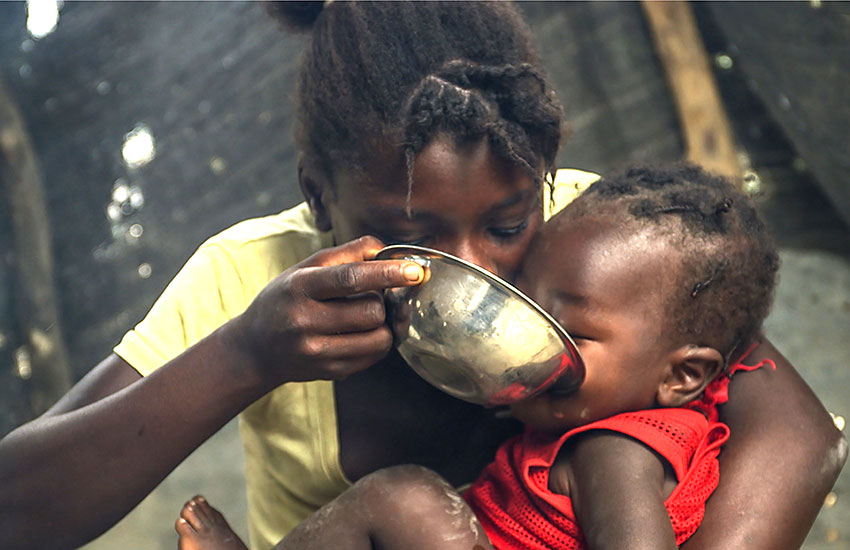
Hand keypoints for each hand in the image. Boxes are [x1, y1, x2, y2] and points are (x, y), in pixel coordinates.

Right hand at [226, 236, 424, 384]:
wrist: (256, 348)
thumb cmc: (287, 299)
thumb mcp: (305, 268)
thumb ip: (346, 254)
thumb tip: (385, 249)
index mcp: (300, 287)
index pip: (350, 278)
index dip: (387, 273)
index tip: (416, 270)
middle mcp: (304, 321)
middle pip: (371, 310)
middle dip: (382, 301)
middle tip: (373, 297)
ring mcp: (316, 351)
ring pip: (378, 338)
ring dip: (384, 325)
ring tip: (368, 317)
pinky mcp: (328, 372)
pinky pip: (373, 357)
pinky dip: (377, 343)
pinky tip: (361, 334)